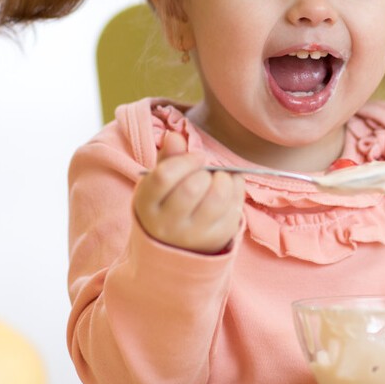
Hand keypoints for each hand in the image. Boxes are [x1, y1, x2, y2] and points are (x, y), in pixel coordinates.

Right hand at [133, 132, 244, 253]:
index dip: (186, 160)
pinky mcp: (216, 239)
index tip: (198, 157)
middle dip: (206, 172)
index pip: (164, 176)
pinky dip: (237, 191)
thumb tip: (175, 137)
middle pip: (192, 188)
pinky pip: (234, 209)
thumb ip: (168, 158)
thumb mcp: (159, 182)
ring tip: (221, 178)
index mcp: (147, 204)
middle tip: (208, 172)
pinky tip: (230, 189)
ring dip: (225, 180)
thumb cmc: (167, 204)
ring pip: (217, 198)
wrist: (175, 246)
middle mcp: (166, 224)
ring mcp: (192, 235)